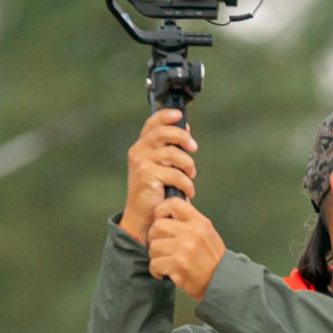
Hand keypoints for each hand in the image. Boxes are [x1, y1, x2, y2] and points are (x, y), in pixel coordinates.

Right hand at [119, 108, 196, 240]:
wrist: (143, 217)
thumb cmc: (155, 192)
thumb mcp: (161, 166)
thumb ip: (170, 148)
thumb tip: (185, 127)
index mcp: (141, 146)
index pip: (152, 123)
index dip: (166, 115)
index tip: (180, 115)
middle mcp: (138, 151)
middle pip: (163, 133)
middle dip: (183, 138)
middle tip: (194, 148)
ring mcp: (141, 163)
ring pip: (173, 153)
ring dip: (188, 165)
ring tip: (191, 177)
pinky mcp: (147, 176)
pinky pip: (175, 174)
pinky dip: (186, 184)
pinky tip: (187, 192)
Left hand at [147, 197, 225, 299]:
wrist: (223, 283)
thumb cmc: (213, 261)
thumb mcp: (207, 234)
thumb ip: (190, 223)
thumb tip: (168, 215)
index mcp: (199, 222)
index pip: (173, 203)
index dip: (161, 211)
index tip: (160, 220)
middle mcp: (192, 233)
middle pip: (157, 226)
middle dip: (155, 238)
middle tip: (161, 247)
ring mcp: (184, 249)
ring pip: (153, 246)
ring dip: (156, 256)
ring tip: (166, 262)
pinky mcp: (178, 265)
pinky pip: (155, 264)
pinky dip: (157, 271)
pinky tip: (165, 273)